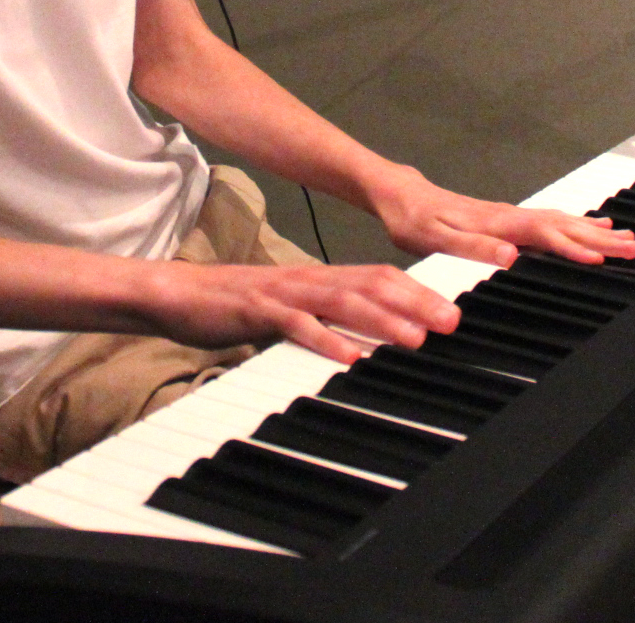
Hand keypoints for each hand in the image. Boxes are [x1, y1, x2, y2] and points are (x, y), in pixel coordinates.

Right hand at [139, 259, 461, 365]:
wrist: (180, 294)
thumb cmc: (238, 306)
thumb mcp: (292, 310)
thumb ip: (328, 320)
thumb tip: (370, 340)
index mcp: (321, 279)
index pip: (379, 277)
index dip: (419, 293)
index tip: (453, 311)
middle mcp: (309, 280)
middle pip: (372, 285)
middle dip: (415, 304)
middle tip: (451, 322)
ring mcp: (285, 294)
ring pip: (342, 302)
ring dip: (382, 321)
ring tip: (414, 338)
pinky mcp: (258, 311)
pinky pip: (296, 326)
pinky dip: (325, 340)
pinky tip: (348, 356)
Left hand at [364, 165, 634, 268]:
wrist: (398, 194)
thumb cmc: (412, 219)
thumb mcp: (434, 237)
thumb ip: (473, 246)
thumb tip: (510, 256)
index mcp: (496, 223)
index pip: (545, 236)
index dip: (574, 248)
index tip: (603, 259)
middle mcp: (509, 216)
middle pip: (562, 227)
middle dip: (599, 239)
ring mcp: (510, 215)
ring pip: (561, 222)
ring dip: (594, 231)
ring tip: (627, 238)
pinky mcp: (507, 218)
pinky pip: (550, 221)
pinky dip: (576, 224)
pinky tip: (591, 226)